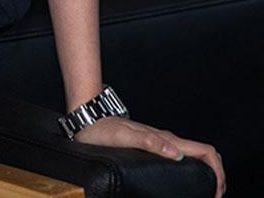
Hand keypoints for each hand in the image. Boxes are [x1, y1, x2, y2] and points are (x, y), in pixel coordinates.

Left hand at [72, 115, 225, 197]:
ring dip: (205, 173)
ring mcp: (160, 142)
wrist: (90, 118)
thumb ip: (151, 142)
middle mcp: (166, 139)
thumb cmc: (104, 128)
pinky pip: (180, 157)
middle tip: (214, 196)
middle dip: (217, 174)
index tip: (217, 191)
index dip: (218, 171)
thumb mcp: (125, 136)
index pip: (205, 151)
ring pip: (193, 156)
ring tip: (204, 192)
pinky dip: (191, 170)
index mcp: (165, 138)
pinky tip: (184, 181)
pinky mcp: (153, 144)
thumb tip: (177, 154)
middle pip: (204, 154)